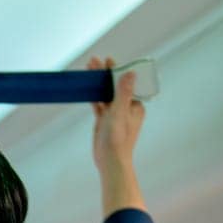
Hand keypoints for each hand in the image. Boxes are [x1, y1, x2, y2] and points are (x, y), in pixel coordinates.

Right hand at [87, 56, 145, 172]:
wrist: (110, 162)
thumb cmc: (118, 141)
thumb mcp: (120, 114)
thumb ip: (123, 93)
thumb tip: (130, 73)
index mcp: (135, 106)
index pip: (126, 83)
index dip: (118, 70)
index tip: (109, 60)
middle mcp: (126, 108)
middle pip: (114, 86)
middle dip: (105, 74)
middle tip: (94, 61)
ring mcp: (115, 114)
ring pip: (105, 94)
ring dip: (98, 83)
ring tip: (89, 70)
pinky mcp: (105, 121)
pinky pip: (99, 105)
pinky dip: (94, 96)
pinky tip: (88, 87)